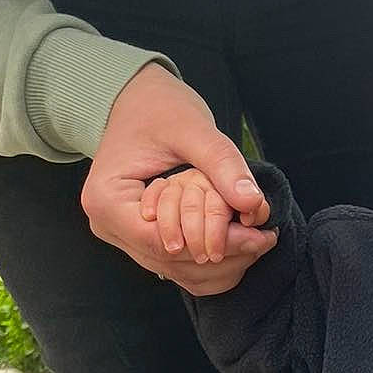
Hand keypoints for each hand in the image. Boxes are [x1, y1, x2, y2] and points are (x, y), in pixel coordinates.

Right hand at [80, 63, 276, 292]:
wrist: (136, 101)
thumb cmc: (157, 108)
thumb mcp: (191, 128)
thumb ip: (222, 164)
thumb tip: (253, 203)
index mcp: (106, 201)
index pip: (162, 242)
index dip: (216, 242)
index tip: (259, 235)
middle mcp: (108, 227)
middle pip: (171, 262)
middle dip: (224, 255)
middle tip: (266, 238)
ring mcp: (122, 237)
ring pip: (177, 271)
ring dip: (221, 263)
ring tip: (257, 240)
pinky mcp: (140, 240)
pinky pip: (178, 265)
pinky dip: (211, 262)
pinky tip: (240, 244)